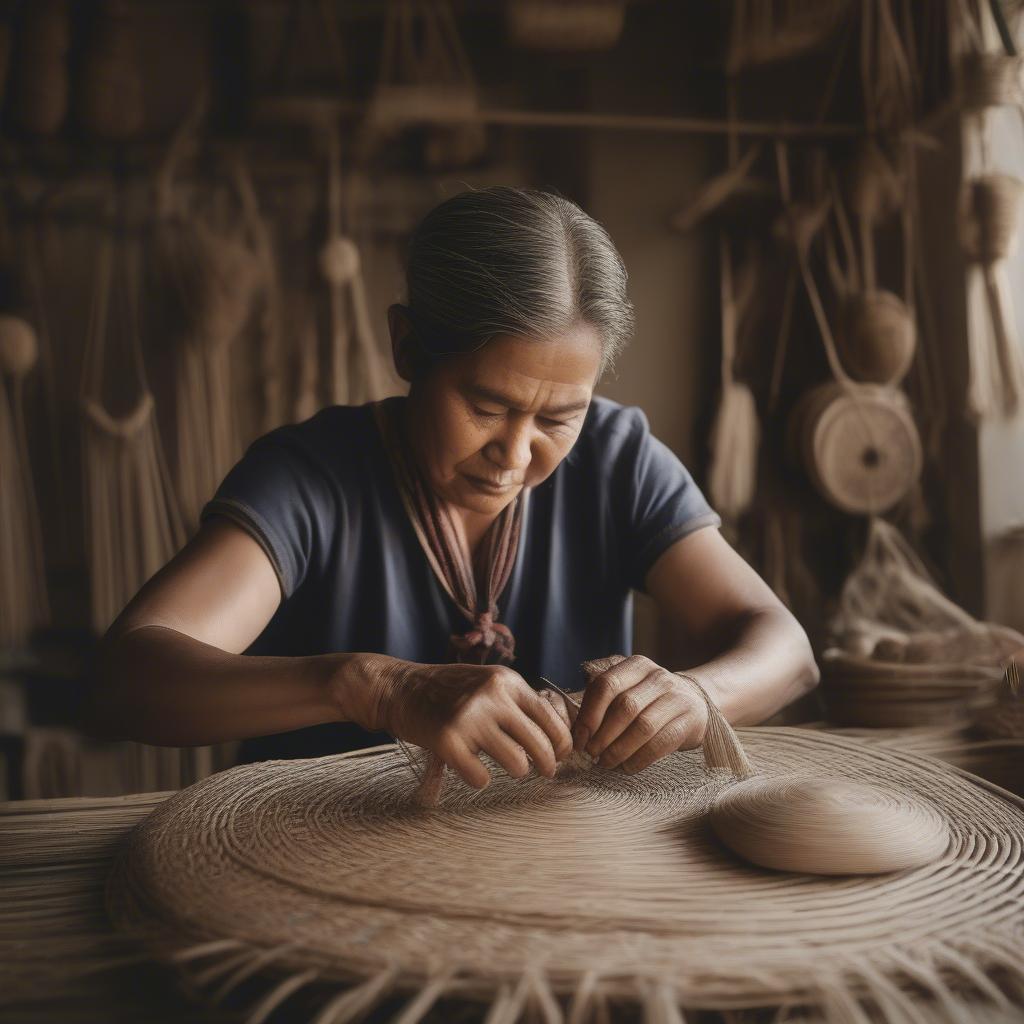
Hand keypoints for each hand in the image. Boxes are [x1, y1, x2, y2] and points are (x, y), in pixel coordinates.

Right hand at [359, 657, 572, 789]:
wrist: (397, 688)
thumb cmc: (446, 689)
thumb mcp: (486, 681)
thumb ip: (516, 702)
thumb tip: (556, 737)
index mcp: (506, 681)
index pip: (550, 717)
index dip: (562, 743)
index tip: (561, 755)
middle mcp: (491, 696)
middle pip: (539, 744)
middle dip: (548, 765)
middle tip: (544, 773)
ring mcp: (468, 719)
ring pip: (517, 764)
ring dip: (517, 771)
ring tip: (506, 767)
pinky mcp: (446, 741)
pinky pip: (481, 778)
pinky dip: (479, 779)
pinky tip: (471, 768)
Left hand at [570, 655, 708, 773]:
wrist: (695, 702)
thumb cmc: (648, 699)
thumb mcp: (628, 688)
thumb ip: (602, 700)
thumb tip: (575, 730)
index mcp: (636, 666)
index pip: (606, 685)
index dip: (589, 714)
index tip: (579, 738)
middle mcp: (658, 677)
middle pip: (624, 707)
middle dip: (603, 735)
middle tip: (591, 753)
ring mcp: (677, 698)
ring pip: (643, 727)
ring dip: (619, 750)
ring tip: (606, 763)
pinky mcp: (689, 721)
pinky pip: (660, 744)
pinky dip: (639, 759)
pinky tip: (627, 767)